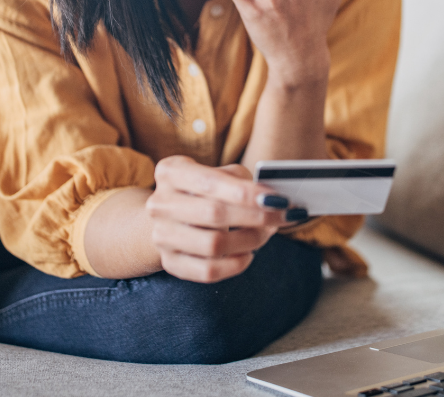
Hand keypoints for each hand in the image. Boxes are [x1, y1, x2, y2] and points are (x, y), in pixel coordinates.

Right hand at [145, 155, 296, 282]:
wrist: (171, 217)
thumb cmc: (205, 191)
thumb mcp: (220, 174)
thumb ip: (244, 182)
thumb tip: (276, 201)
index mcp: (171, 171)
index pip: (211, 182)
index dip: (247, 193)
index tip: (278, 199)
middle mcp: (159, 203)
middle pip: (214, 214)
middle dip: (257, 216)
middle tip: (284, 216)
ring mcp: (161, 235)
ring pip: (213, 244)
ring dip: (250, 240)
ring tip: (267, 233)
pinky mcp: (170, 262)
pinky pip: (208, 271)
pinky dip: (235, 264)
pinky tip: (248, 254)